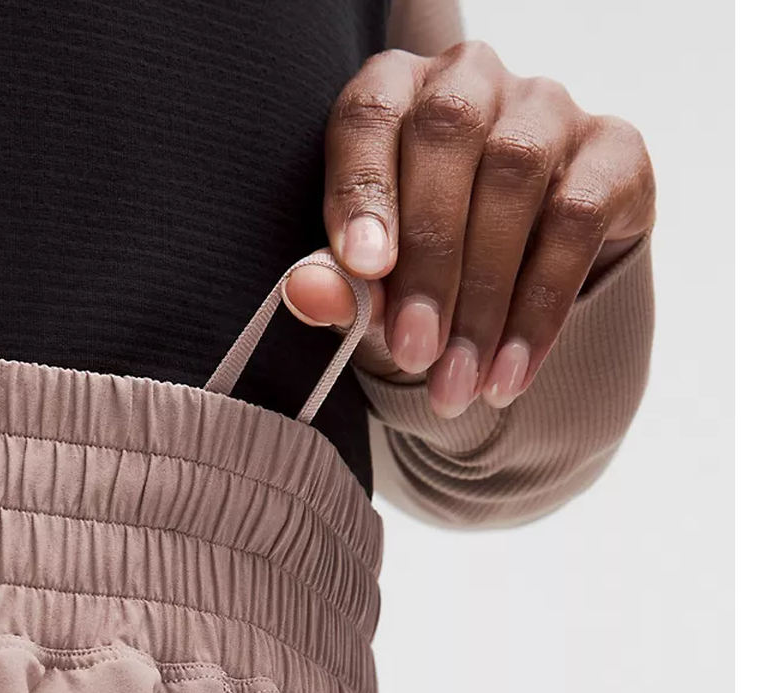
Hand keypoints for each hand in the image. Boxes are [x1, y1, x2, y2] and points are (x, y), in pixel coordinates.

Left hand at [282, 42, 655, 416]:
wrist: (513, 285)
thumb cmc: (421, 266)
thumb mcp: (369, 278)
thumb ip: (338, 278)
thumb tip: (308, 292)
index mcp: (396, 91)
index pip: (370, 116)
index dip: (364, 190)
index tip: (364, 270)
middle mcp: (472, 80)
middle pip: (448, 139)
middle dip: (428, 262)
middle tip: (413, 353)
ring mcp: (549, 108)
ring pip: (516, 179)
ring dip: (484, 300)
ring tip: (458, 382)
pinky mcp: (613, 153)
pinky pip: (578, 222)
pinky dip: (540, 310)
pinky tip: (511, 373)